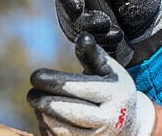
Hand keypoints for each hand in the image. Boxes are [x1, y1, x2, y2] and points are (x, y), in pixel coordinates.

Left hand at [27, 32, 155, 135]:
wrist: (130, 125)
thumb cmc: (115, 90)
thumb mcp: (110, 71)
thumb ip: (94, 55)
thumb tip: (82, 36)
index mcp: (116, 95)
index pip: (82, 88)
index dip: (56, 82)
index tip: (36, 76)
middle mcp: (109, 119)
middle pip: (71, 112)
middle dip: (45, 102)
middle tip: (31, 93)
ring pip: (63, 130)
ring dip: (44, 116)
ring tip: (37, 102)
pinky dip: (48, 128)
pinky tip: (44, 116)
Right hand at [53, 0, 161, 65]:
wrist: (144, 21)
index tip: (79, 6)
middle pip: (63, 4)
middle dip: (83, 18)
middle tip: (105, 24)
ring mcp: (73, 8)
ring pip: (71, 24)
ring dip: (94, 32)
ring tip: (119, 33)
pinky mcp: (76, 26)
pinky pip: (79, 38)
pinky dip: (98, 41)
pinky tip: (115, 39)